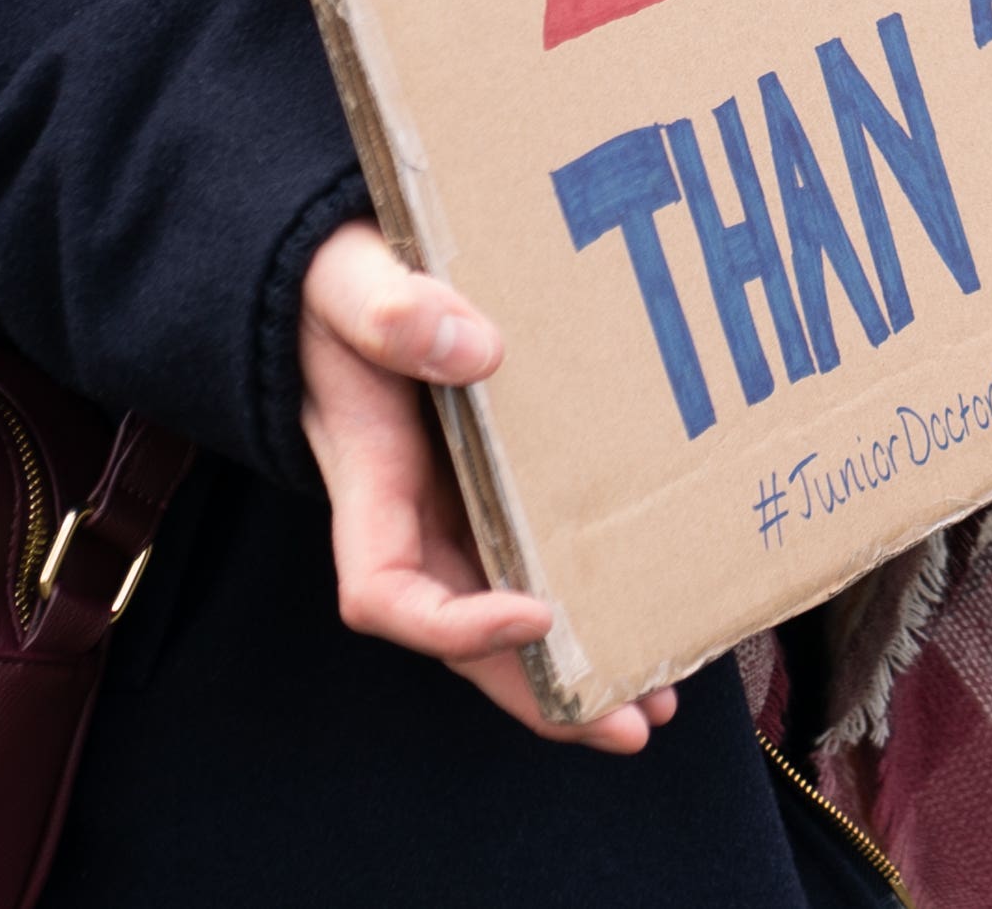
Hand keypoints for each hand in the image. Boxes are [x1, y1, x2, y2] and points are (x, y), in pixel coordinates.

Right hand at [300, 222, 669, 752]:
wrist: (337, 268)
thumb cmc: (336, 275)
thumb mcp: (349, 276)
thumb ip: (391, 308)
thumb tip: (475, 350)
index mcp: (369, 479)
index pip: (386, 592)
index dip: (454, 623)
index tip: (538, 613)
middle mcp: (409, 514)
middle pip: (460, 634)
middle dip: (534, 690)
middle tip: (627, 723)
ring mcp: (451, 506)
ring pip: (501, 610)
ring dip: (567, 666)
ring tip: (655, 702)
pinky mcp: (493, 483)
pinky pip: (531, 560)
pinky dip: (582, 600)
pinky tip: (648, 615)